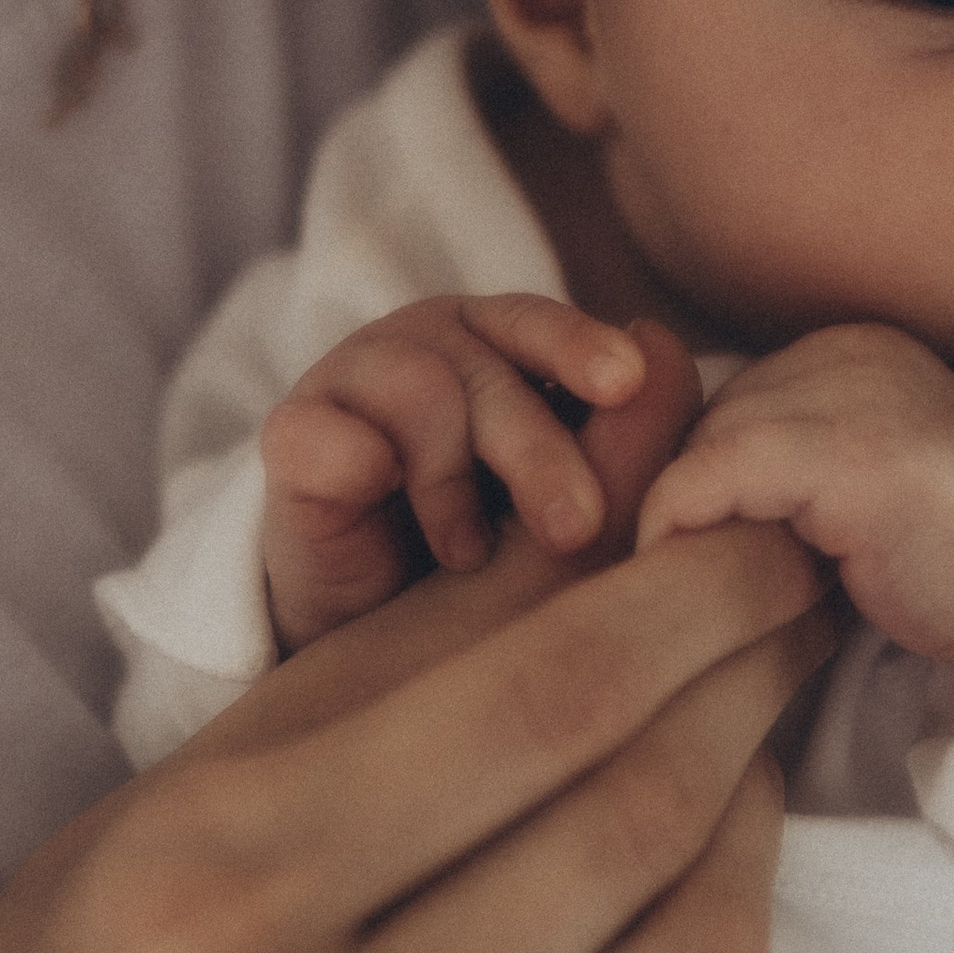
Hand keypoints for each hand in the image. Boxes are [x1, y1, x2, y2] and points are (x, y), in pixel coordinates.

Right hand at [0, 332, 833, 952]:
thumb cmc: (138, 926)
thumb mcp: (230, 755)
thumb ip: (434, 641)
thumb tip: (644, 521)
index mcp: (220, 889)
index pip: (542, 706)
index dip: (690, 603)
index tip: (762, 540)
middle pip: (629, 830)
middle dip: (745, 690)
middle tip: (792, 617)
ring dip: (758, 827)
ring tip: (751, 752)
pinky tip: (723, 911)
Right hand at [261, 293, 654, 647]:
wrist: (368, 627)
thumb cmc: (487, 556)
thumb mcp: (562, 501)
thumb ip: (619, 437)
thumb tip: (662, 358)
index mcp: (499, 344)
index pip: (541, 325)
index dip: (581, 349)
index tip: (626, 383)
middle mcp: (428, 344)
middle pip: (494, 376)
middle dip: (541, 454)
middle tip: (577, 529)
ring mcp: (352, 377)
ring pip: (421, 395)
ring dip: (452, 484)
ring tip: (466, 556)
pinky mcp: (291, 433)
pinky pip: (328, 434)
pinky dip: (362, 470)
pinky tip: (383, 513)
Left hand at [634, 324, 953, 686]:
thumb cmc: (951, 572)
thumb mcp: (845, 504)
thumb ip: (772, 480)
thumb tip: (647, 504)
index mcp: (849, 353)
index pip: (715, 403)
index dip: (690, 486)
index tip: (684, 560)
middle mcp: (848, 351)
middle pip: (696, 422)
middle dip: (682, 505)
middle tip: (678, 586)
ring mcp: (855, 393)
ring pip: (694, 449)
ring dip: (683, 528)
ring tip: (698, 597)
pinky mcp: (852, 452)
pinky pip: (707, 480)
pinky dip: (680, 534)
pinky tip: (696, 592)